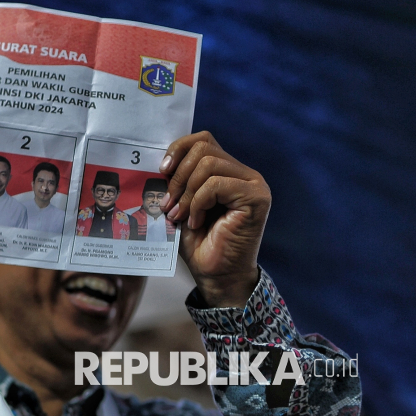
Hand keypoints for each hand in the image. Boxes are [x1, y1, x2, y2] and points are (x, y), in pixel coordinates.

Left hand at [160, 131, 270, 306]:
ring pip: (208, 165)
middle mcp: (244, 173)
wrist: (216, 275)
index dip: (179, 149)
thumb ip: (176, 180)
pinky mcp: (256, 197)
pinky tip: (197, 222)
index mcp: (227, 171)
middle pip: (204, 148)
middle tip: (169, 205)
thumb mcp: (180, 204)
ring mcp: (253, 183)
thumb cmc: (199, 243)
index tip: (161, 171)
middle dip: (179, 176)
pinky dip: (198, 203)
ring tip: (180, 216)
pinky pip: (216, 184)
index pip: (202, 140)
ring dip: (187, 193)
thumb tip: (159, 161)